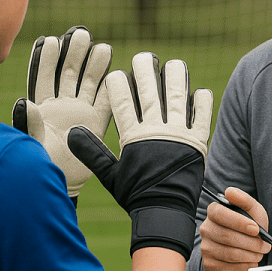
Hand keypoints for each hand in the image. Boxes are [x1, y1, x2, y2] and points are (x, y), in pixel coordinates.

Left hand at [12, 26, 111, 198]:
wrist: (60, 184)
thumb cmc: (40, 163)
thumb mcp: (30, 143)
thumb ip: (28, 123)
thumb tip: (23, 103)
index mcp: (42, 106)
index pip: (44, 77)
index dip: (47, 60)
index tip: (51, 41)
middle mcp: (62, 106)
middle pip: (68, 74)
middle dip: (74, 54)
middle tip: (81, 34)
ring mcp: (81, 113)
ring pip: (89, 83)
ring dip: (95, 66)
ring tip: (103, 47)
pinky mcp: (97, 124)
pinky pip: (106, 103)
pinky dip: (112, 89)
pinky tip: (118, 74)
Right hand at [68, 52, 212, 259]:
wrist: (164, 212)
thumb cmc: (135, 194)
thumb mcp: (110, 175)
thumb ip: (91, 152)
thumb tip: (70, 132)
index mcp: (134, 137)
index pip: (122, 102)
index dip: (118, 84)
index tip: (116, 73)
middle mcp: (157, 132)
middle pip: (149, 93)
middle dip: (145, 71)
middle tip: (143, 58)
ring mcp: (179, 136)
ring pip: (177, 98)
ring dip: (175, 78)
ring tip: (173, 64)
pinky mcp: (197, 144)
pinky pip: (202, 118)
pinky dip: (201, 104)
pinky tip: (199, 91)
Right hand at [199, 187, 271, 270]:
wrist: (244, 247)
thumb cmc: (249, 226)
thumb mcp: (252, 211)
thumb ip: (244, 200)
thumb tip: (230, 192)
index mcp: (214, 211)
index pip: (220, 214)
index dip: (239, 222)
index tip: (256, 229)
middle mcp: (206, 229)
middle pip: (227, 236)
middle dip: (251, 243)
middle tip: (264, 245)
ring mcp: (206, 248)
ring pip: (230, 254)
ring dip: (251, 255)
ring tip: (259, 253)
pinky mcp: (210, 264)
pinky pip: (229, 268)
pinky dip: (245, 266)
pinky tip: (250, 261)